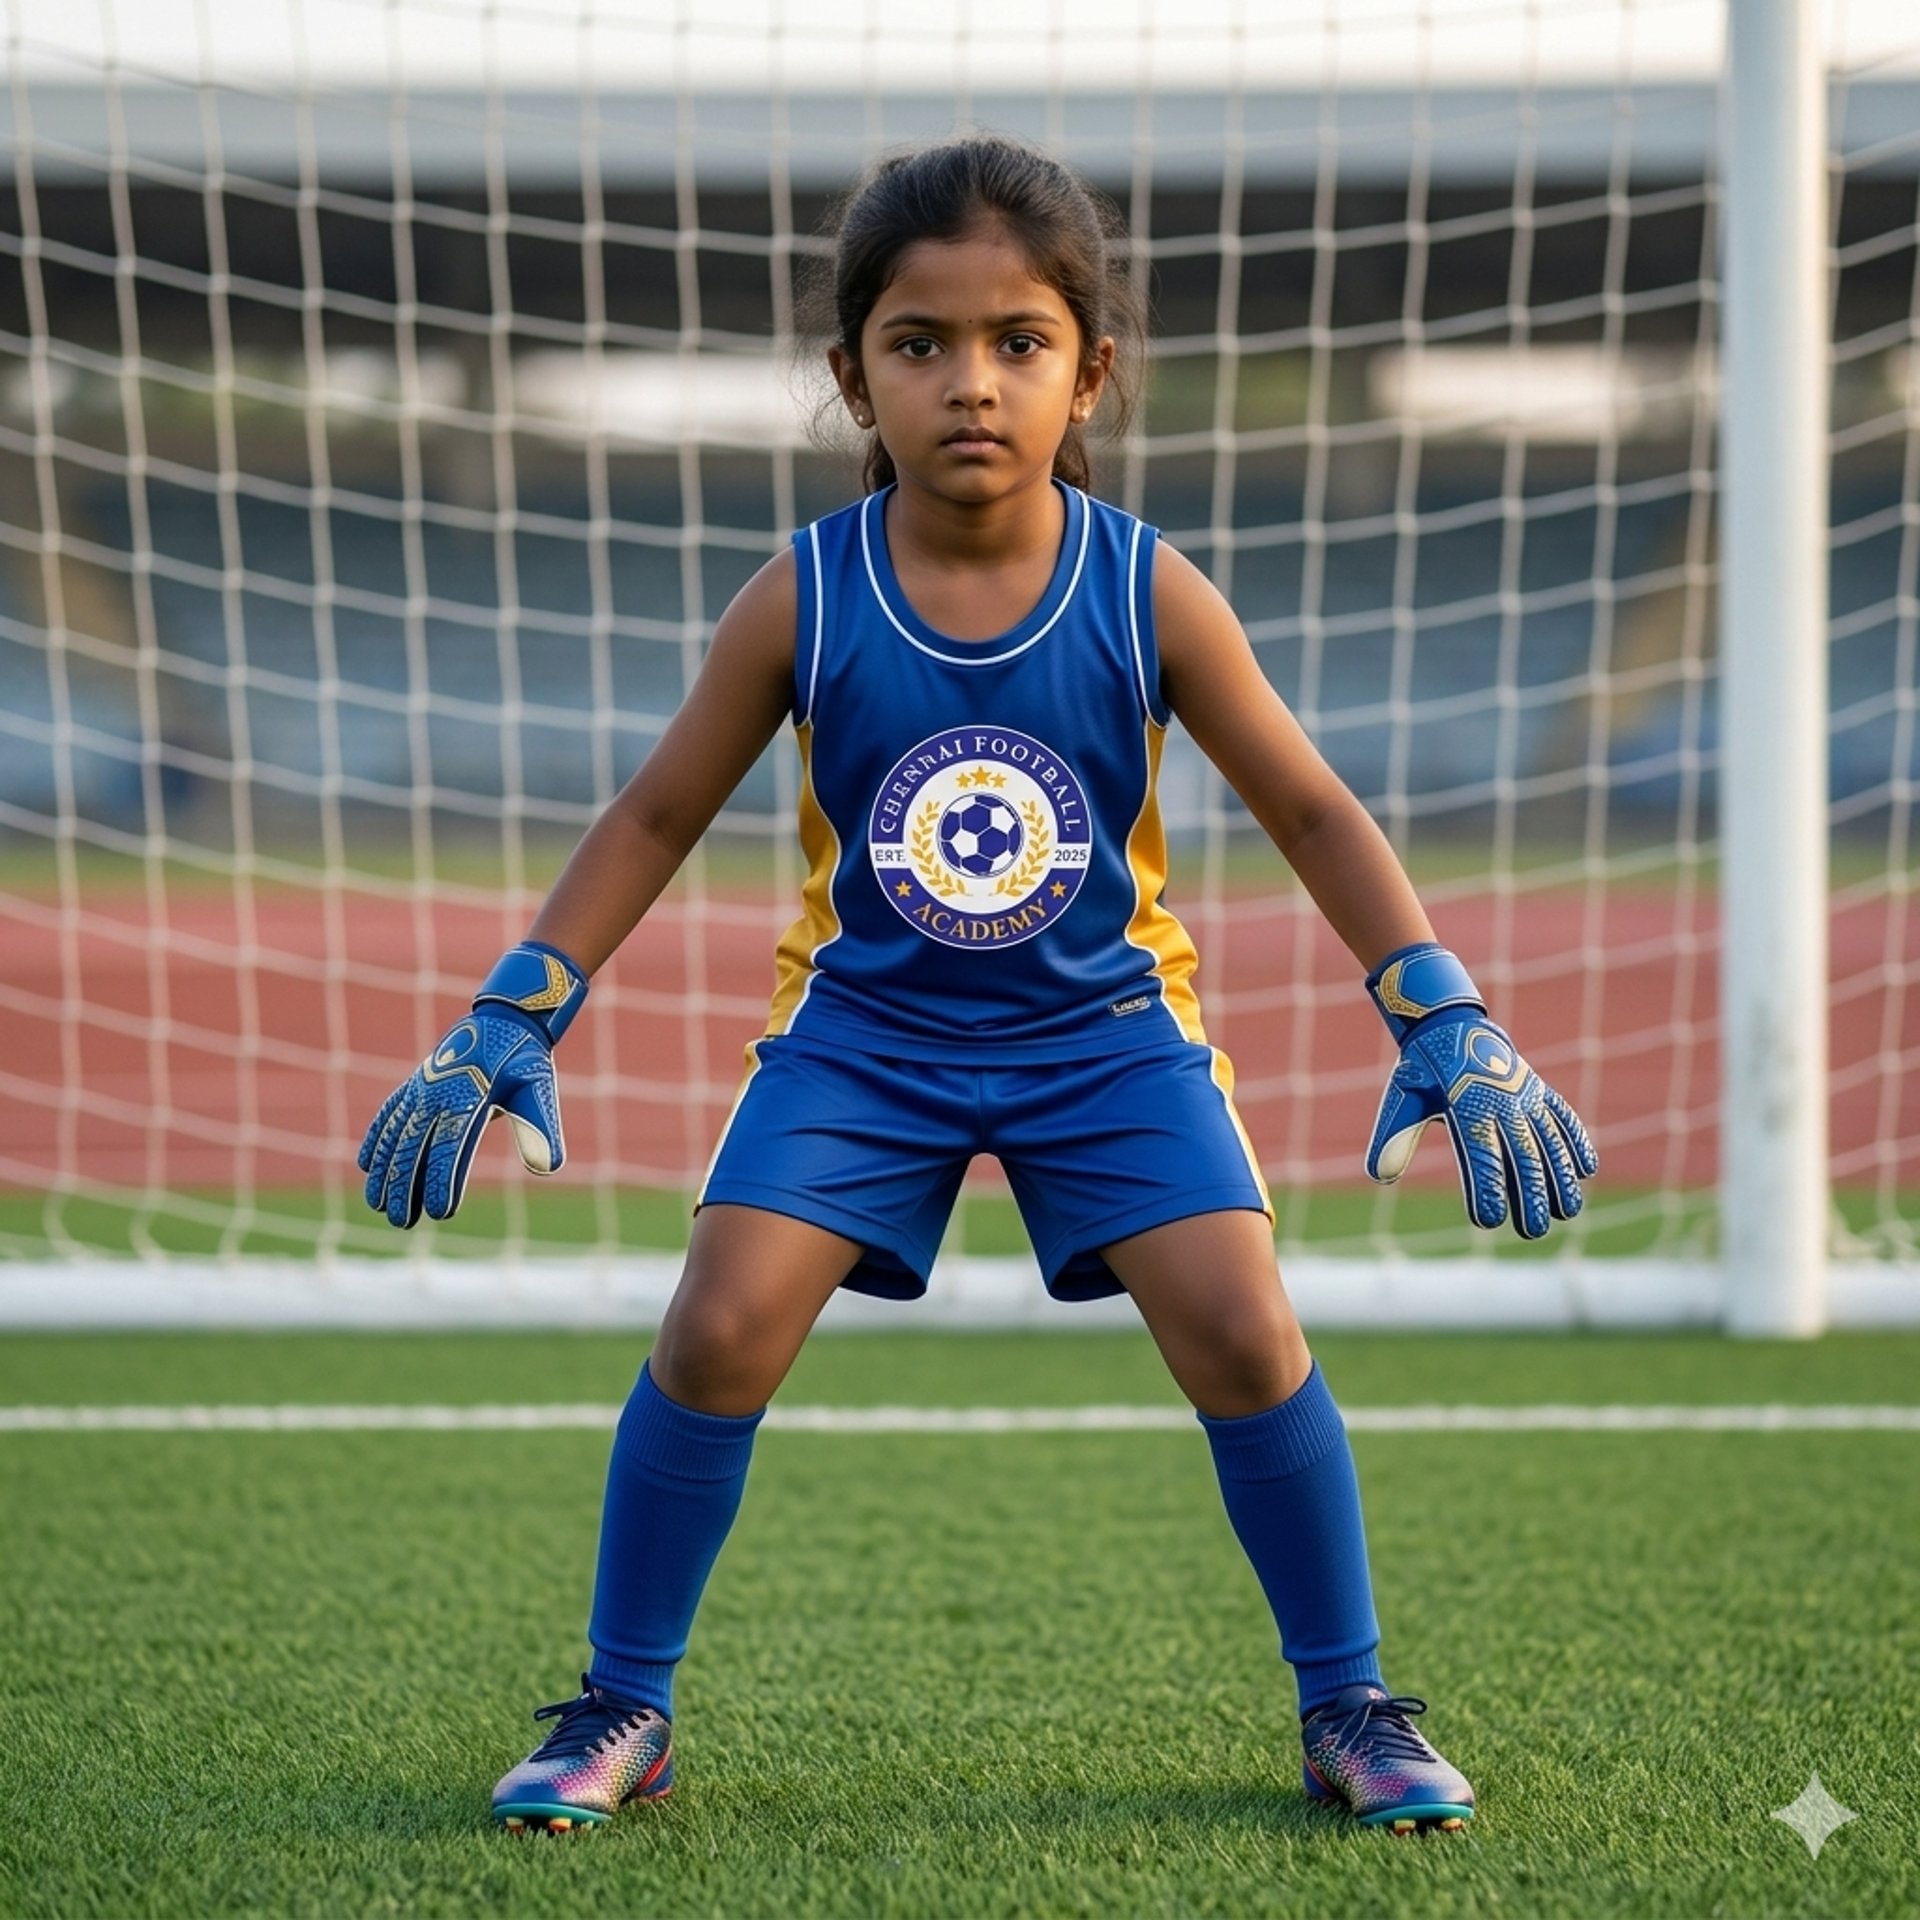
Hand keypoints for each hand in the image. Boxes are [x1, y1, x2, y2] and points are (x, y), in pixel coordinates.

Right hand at [357, 943, 586, 1228]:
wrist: (505, 1018)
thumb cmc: (525, 1059)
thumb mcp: (538, 1090)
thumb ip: (540, 1129)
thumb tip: (549, 1170)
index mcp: (469, 1096)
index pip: (452, 1146)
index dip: (444, 1180)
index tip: (441, 1212)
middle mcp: (437, 1093)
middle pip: (415, 1147)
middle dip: (405, 1187)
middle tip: (400, 1222)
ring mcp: (421, 1088)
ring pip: (396, 1135)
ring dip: (384, 1171)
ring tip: (377, 1205)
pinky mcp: (414, 1084)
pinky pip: (388, 1114)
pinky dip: (376, 1138)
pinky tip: (366, 1165)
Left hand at [1362, 944, 1596, 1240]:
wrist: (1450, 1024)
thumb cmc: (1423, 1070)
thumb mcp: (1403, 1098)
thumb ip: (1394, 1137)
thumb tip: (1379, 1176)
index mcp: (1466, 1104)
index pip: (1480, 1154)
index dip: (1486, 1188)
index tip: (1487, 1221)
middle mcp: (1502, 1101)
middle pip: (1522, 1155)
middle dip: (1530, 1196)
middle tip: (1532, 1232)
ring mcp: (1525, 1094)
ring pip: (1550, 1141)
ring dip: (1561, 1177)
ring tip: (1568, 1213)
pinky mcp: (1539, 1090)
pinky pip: (1563, 1116)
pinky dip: (1576, 1140)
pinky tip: (1587, 1169)